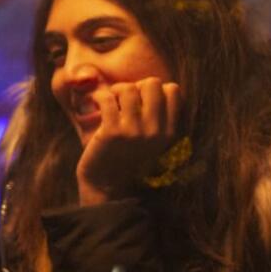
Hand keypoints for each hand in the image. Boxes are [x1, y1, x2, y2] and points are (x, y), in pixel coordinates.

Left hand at [76, 78, 179, 204]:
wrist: (107, 188)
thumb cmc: (127, 160)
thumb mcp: (152, 142)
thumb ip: (157, 118)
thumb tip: (152, 84)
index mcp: (170, 133)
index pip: (173, 90)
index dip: (156, 88)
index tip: (142, 100)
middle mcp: (156, 131)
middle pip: (152, 83)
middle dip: (136, 86)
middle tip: (124, 100)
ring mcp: (134, 131)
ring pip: (128, 88)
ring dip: (116, 91)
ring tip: (110, 103)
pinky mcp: (112, 132)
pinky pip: (107, 98)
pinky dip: (100, 97)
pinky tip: (97, 105)